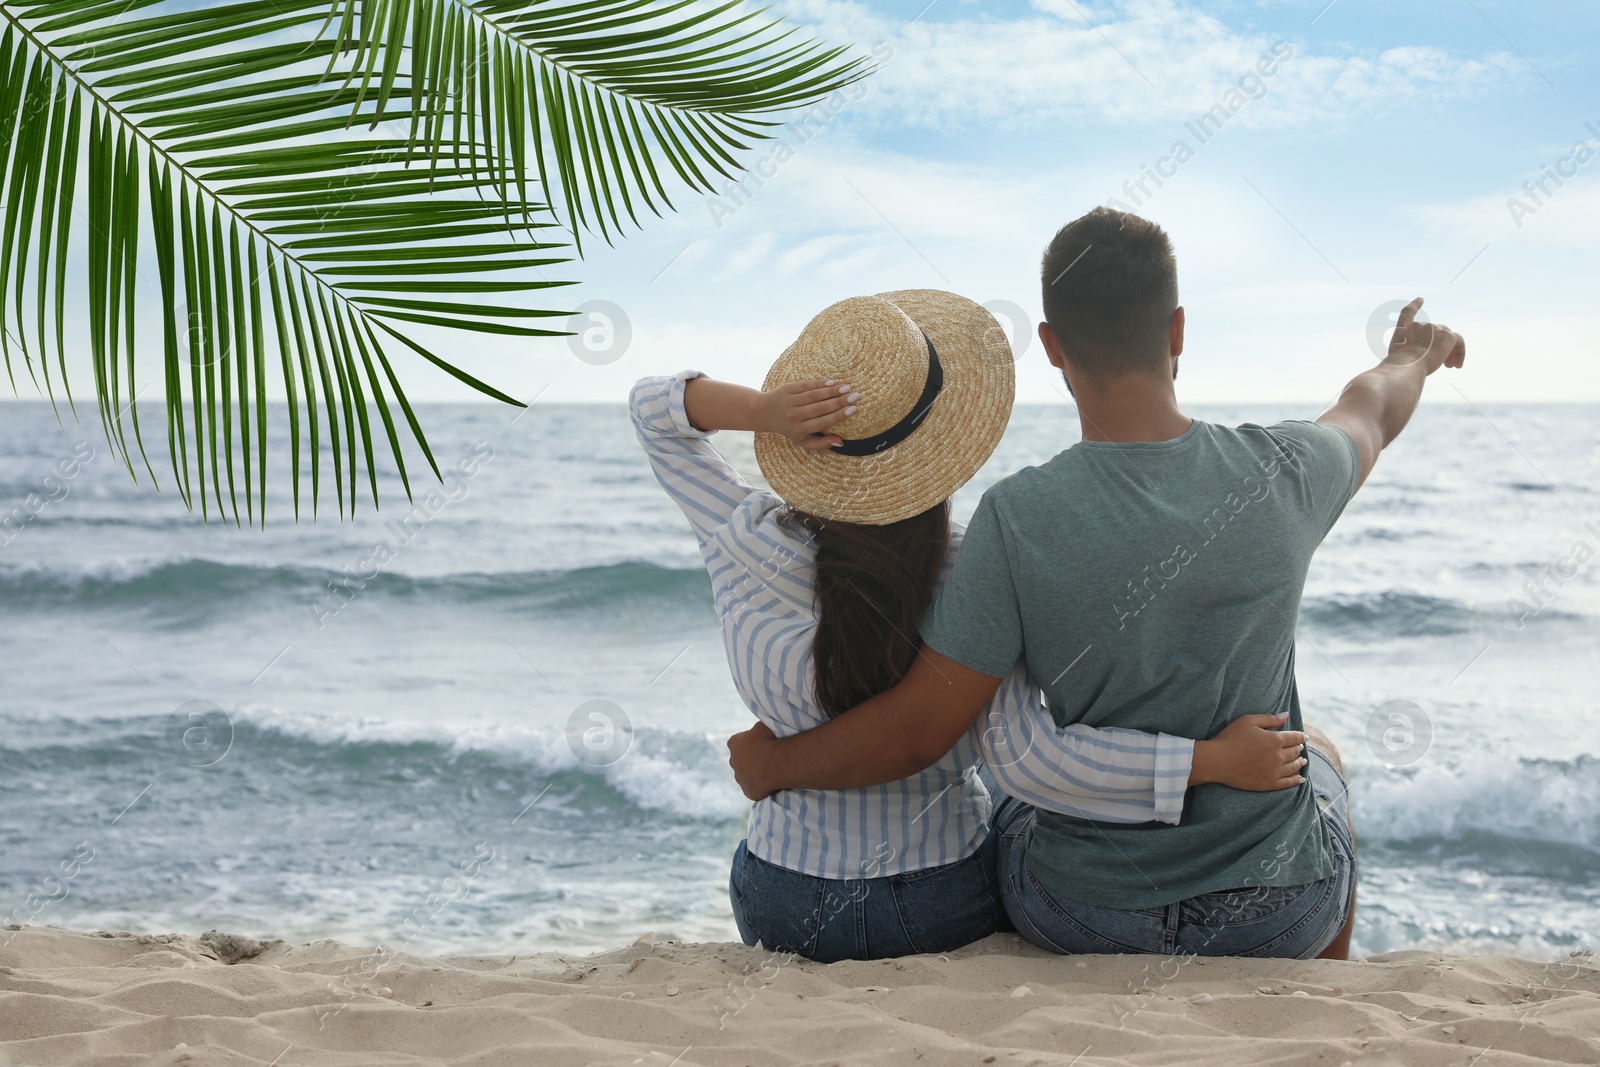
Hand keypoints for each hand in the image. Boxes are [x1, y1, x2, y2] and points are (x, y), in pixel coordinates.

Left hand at [727, 720, 779, 800]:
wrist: (776, 764)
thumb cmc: (770, 741)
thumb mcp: (763, 725)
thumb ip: (757, 728)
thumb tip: (757, 729)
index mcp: (734, 743)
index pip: (738, 742)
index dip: (750, 742)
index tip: (761, 743)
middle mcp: (733, 761)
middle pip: (740, 759)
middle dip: (750, 758)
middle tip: (766, 757)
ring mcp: (740, 778)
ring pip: (745, 775)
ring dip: (754, 773)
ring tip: (770, 770)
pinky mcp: (748, 792)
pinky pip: (753, 788)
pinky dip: (759, 786)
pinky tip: (770, 783)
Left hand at [762, 379, 858, 450]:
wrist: (765, 413)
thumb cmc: (789, 428)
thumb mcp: (803, 441)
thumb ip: (821, 444)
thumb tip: (841, 443)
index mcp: (800, 430)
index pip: (824, 421)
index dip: (839, 415)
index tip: (854, 409)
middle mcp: (794, 416)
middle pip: (821, 407)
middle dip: (840, 401)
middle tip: (856, 395)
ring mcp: (789, 402)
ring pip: (815, 395)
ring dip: (832, 391)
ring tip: (847, 388)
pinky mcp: (786, 389)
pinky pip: (806, 385)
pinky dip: (819, 383)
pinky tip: (832, 382)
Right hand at [1189, 713, 1305, 790]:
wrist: (1217, 761)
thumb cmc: (1230, 738)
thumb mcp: (1248, 721)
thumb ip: (1269, 718)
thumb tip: (1286, 715)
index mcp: (1274, 740)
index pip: (1294, 737)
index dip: (1301, 736)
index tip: (1305, 737)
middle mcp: (1278, 756)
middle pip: (1295, 752)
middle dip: (1299, 748)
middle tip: (1300, 748)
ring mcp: (1274, 771)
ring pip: (1293, 767)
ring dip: (1300, 762)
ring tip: (1303, 761)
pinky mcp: (1268, 783)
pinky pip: (1287, 783)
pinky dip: (1296, 780)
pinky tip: (1301, 779)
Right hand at [1385, 297, 1465, 375]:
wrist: (1406, 366)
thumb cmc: (1398, 368)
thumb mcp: (1396, 359)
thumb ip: (1405, 356)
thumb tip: (1412, 365)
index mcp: (1404, 329)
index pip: (1408, 312)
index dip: (1414, 306)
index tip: (1420, 300)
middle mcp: (1421, 325)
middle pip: (1434, 333)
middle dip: (1437, 347)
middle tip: (1441, 364)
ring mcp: (1435, 329)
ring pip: (1447, 339)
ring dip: (1448, 353)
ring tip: (1449, 368)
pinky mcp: (1448, 336)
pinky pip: (1459, 341)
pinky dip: (1460, 352)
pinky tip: (1459, 365)